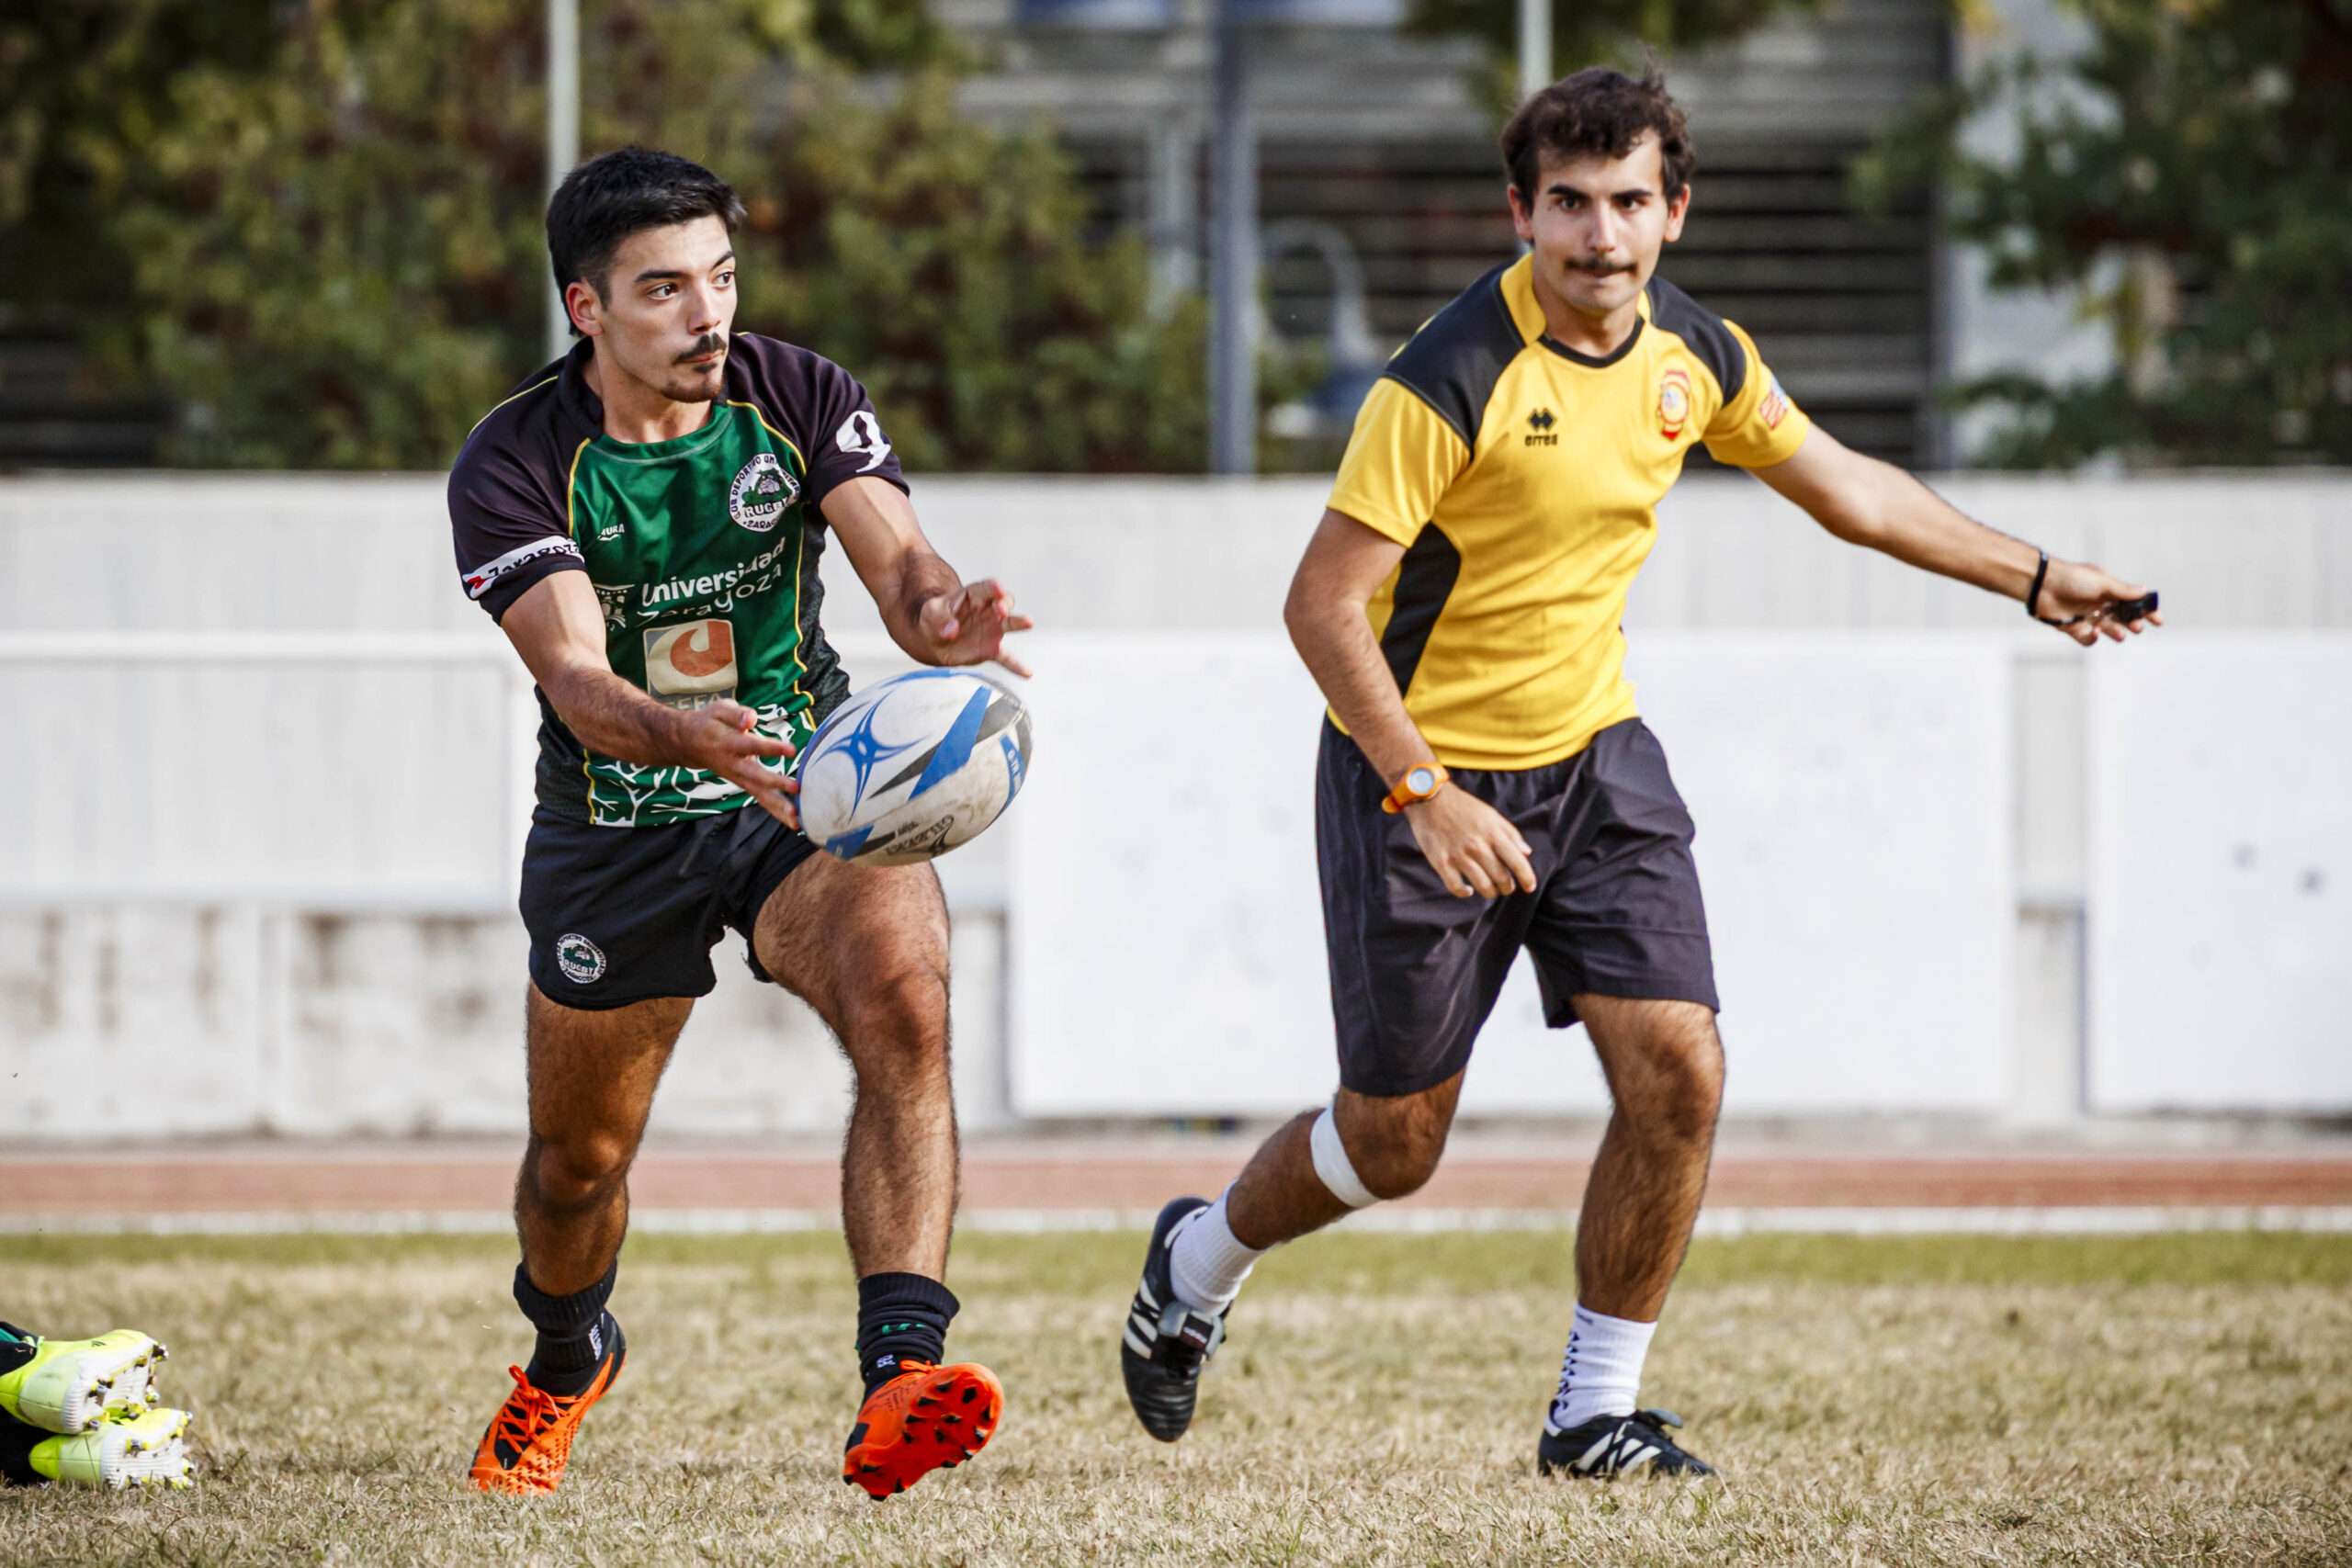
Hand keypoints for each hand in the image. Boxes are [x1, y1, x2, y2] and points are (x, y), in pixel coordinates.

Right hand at [674, 700, 799, 827]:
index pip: (752, 746)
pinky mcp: (743, 784)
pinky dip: (777, 811)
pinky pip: (761, 799)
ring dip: (778, 807)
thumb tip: (752, 718)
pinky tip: (794, 822)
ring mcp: (738, 778)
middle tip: (796, 788)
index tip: (791, 749)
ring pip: (758, 795)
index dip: (771, 748)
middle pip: (755, 776)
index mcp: (729, 743)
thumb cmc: (710, 722)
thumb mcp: (720, 710)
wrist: (688, 743)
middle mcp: (734, 764)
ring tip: (797, 820)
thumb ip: (737, 714)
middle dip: (775, 783)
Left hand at [916, 579, 1034, 677]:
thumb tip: (951, 631)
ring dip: (1019, 623)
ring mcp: (992, 630)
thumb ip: (940, 619)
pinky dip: (1016, 666)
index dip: (993, 588)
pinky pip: (1006, 658)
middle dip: (1005, 604)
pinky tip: (1027, 673)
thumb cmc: (933, 619)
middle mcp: (987, 611)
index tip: (998, 589)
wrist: (933, 640)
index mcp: (973, 596)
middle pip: (1003, 602)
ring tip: (1029, 622)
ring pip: (1009, 624)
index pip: (986, 588)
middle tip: (1002, 610)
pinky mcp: (991, 649)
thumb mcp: (930, 613)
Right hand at [1401, 784, 1536, 898]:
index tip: (1530, 887)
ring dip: (1490, 892)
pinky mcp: (1441, 862)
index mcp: (1493, 834)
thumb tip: (1526, 852)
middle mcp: (1478, 846)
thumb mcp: (1491, 815)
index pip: (1517, 862)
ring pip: (1483, 886)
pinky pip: (1456, 887)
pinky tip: (1468, 890)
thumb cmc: (1464, 807)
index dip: (1527, 878)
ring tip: (1490, 890)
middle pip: (1501, 878)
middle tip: (1506, 887)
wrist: (1430, 799)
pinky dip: (1465, 893)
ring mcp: (1459, 856)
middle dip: (1507, 887)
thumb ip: (1510, 833)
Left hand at [2035, 558, 2164, 644]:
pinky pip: (2086, 638)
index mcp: (2108, 590)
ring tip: (2120, 634)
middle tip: (2137, 627)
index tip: (2158, 620)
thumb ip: (2122, 590)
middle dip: (2132, 623)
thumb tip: (2145, 590)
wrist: (2042, 585)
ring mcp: (2086, 615)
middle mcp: (2099, 603)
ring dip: (2116, 633)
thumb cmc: (2072, 578)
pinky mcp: (2072, 626)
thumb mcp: (2102, 582)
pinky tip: (2093, 633)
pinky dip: (2091, 639)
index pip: (2132, 602)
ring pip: (2106, 629)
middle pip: (2121, 618)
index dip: (2145, 611)